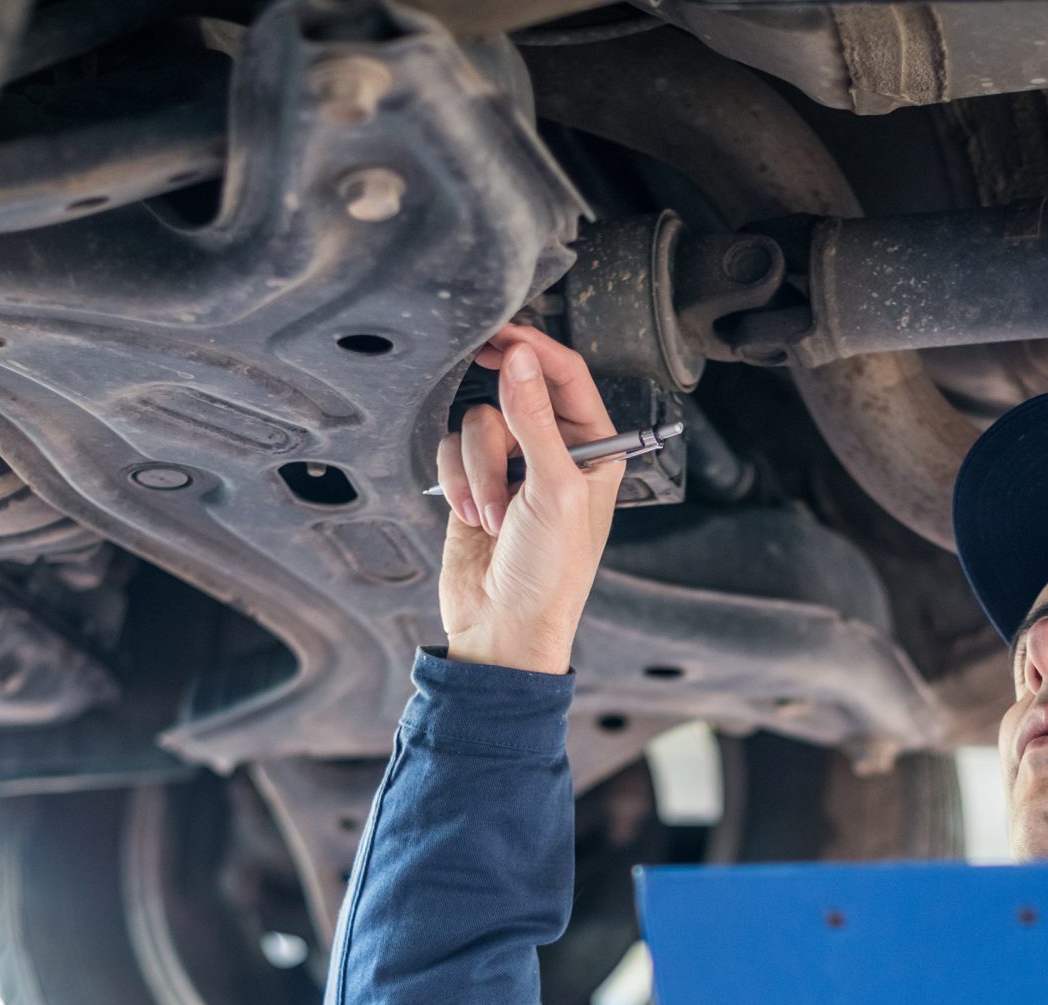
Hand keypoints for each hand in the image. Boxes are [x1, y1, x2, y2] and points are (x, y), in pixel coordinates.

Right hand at [433, 325, 625, 675]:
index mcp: (596, 451)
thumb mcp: (553, 491)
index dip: (536, 350)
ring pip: (478, 423)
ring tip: (492, 514)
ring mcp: (512, 468)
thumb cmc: (550, 575)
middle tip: (481, 364)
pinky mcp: (473, 483)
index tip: (504, 333)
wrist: (505, 628)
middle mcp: (555, 453)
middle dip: (501, 412)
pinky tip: (470, 516)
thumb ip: (535, 420)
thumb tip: (521, 359)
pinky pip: (451, 451)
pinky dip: (456, 482)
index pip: (568, 378)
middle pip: (517, 390)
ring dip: (479, 468)